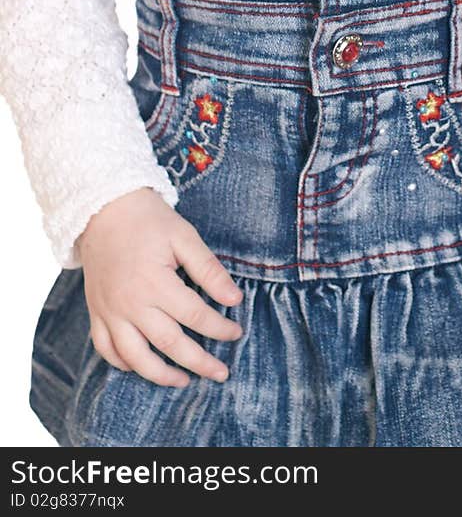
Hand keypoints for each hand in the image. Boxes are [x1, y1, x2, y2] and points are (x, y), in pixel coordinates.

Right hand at [77, 187, 244, 388]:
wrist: (103, 208)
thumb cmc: (148, 220)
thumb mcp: (184, 236)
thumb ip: (208, 270)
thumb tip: (234, 299)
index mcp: (155, 283)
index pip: (195, 316)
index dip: (219, 328)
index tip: (236, 332)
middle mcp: (130, 304)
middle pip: (169, 344)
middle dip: (199, 362)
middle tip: (221, 373)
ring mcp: (109, 311)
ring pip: (135, 357)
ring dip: (160, 375)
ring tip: (184, 381)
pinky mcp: (96, 312)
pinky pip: (106, 349)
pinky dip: (123, 363)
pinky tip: (141, 367)